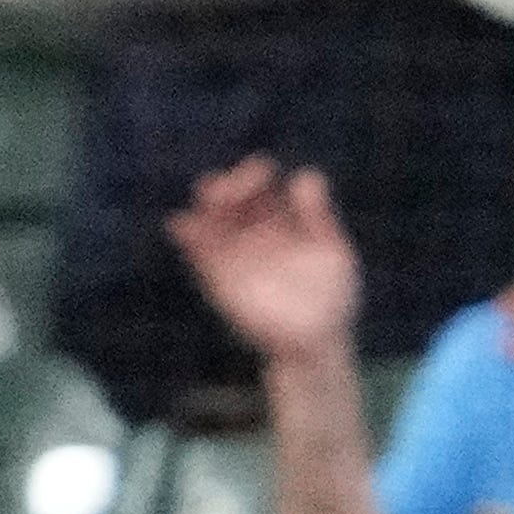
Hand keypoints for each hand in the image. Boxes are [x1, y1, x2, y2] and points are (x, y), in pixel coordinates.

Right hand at [165, 156, 361, 367]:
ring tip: (207, 198)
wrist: (316, 341)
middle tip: (225, 187)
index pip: (263, 188)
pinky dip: (191, 239)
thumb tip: (303, 174)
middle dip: (226, 187)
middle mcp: (257, 235)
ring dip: (206, 210)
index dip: (256, 175)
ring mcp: (238, 256)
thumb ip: (318, 216)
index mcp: (286, 222)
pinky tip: (182, 223)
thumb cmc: (331, 295)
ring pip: (214, 225)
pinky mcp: (222, 281)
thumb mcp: (331, 251)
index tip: (259, 172)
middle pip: (233, 202)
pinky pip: (202, 256)